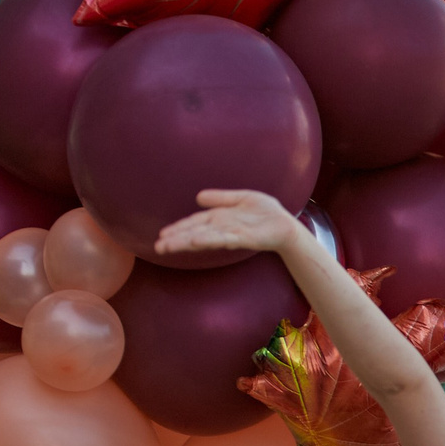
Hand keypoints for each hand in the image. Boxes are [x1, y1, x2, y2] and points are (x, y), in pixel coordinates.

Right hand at [153, 188, 305, 258]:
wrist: (286, 224)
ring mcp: (232, 234)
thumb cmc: (265, 213)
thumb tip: (198, 197)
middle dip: (176, 240)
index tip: (161, 236)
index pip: (194, 224)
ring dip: (186, 242)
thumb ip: (221, 198)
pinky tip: (195, 241)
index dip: (178, 229)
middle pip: (195, 233)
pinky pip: (223, 238)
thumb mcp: (241, 198)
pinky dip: (209, 239)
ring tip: (170, 246)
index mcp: (219, 218)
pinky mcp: (244, 238)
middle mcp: (222, 228)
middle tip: (158, 248)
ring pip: (204, 238)